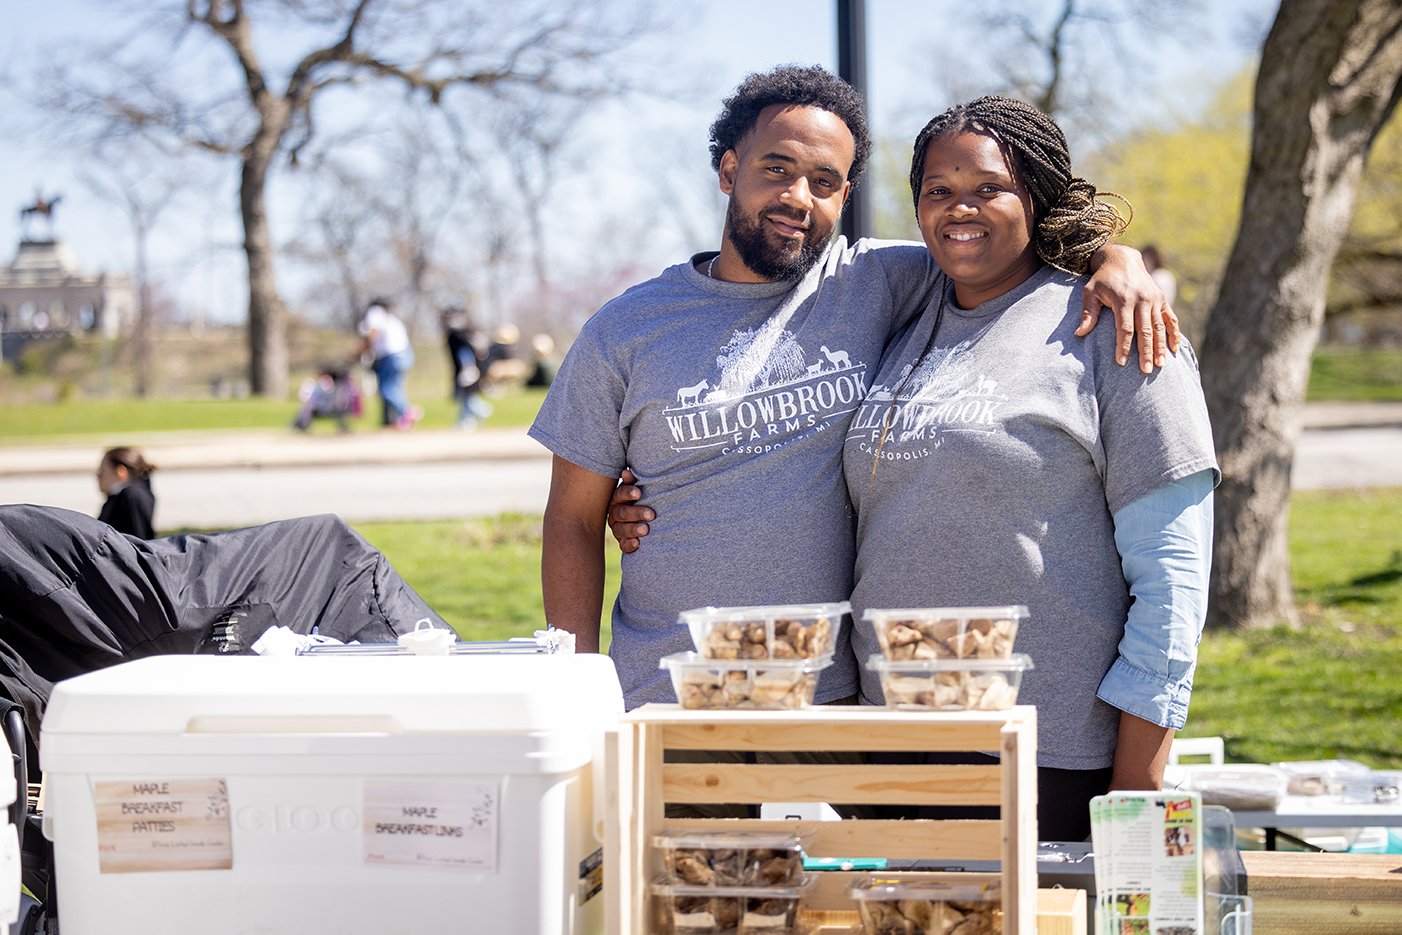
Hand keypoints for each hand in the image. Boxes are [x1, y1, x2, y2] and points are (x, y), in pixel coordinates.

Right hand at [607, 468, 652, 553]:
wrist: (645, 520)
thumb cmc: (642, 500)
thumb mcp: (638, 489)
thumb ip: (633, 482)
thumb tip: (626, 472)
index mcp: (618, 499)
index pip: (620, 495)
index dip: (628, 493)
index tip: (639, 493)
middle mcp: (615, 514)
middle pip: (622, 513)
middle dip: (636, 513)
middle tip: (651, 514)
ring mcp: (618, 529)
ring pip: (621, 530)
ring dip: (633, 529)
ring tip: (646, 529)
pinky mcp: (623, 542)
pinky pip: (623, 545)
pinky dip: (630, 545)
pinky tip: (638, 543)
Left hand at [1076, 244, 1180, 372]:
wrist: (1122, 259)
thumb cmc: (1103, 279)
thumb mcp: (1090, 291)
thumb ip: (1088, 312)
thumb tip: (1079, 333)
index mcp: (1124, 300)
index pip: (1125, 328)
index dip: (1123, 346)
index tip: (1121, 362)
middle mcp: (1142, 300)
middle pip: (1145, 331)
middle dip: (1145, 352)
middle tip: (1145, 371)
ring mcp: (1154, 299)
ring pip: (1159, 327)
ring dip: (1161, 347)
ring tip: (1160, 365)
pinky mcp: (1162, 299)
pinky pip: (1170, 319)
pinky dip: (1174, 334)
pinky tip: (1175, 349)